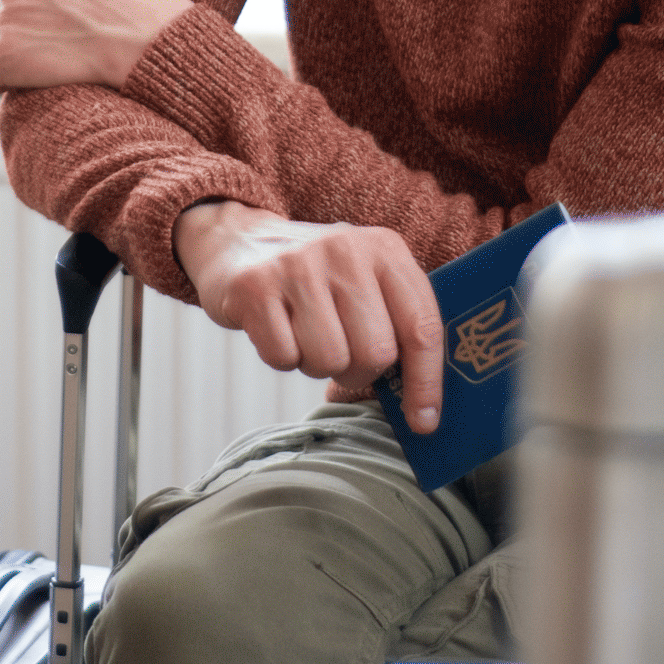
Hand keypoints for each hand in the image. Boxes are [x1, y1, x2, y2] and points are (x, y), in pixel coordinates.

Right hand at [176, 200, 446, 432]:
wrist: (237, 241)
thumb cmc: (314, 279)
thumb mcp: (363, 282)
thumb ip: (394, 327)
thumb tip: (416, 410)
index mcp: (385, 250)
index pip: (422, 326)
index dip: (426, 382)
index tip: (422, 422)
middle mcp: (346, 250)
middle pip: (376, 352)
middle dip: (358, 372)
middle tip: (340, 355)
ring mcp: (298, 265)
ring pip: (329, 360)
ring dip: (316, 365)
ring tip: (305, 336)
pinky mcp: (254, 286)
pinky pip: (283, 356)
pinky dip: (282, 357)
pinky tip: (277, 328)